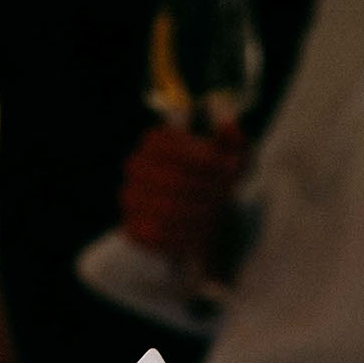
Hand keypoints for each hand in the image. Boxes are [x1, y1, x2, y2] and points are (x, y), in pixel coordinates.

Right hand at [118, 122, 245, 264]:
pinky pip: (159, 234)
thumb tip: (227, 126)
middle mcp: (136, 166)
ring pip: (168, 208)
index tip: (232, 170)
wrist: (201, 219)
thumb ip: (232, 142)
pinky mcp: (133, 228)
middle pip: (174, 179)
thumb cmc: (214, 182)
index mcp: (156, 142)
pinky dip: (185, 236)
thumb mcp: (229, 159)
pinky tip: (202, 234)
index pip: (176, 147)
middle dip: (208, 190)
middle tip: (228, 196)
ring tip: (217, 214)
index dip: (207, 160)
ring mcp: (131, 197)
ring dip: (200, 214)